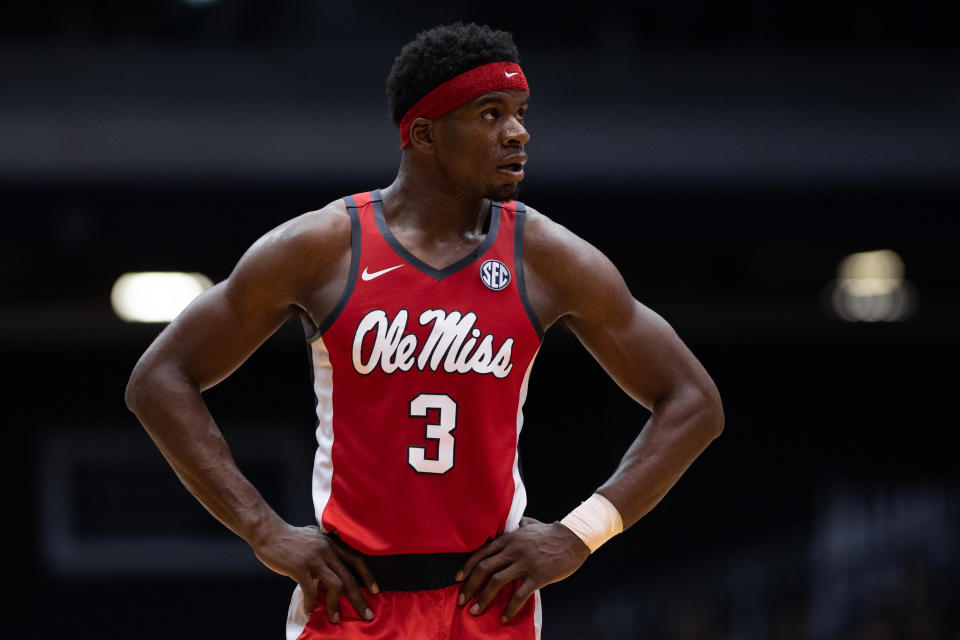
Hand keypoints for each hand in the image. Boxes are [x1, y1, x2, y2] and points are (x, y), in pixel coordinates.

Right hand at [251, 522, 377, 623]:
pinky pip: (310, 590)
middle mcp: (327, 550)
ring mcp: (314, 559)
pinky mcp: (300, 567)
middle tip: (367, 615)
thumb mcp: (314, 537)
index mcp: (332, 544)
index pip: (357, 559)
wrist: (269, 532)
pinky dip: (311, 603)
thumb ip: (325, 549)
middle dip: (359, 599)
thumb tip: (330, 563)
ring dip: (336, 605)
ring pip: (335, 585)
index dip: (368, 576)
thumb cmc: (290, 537)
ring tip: (336, 619)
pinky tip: (310, 610)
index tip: (376, 591)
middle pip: (349, 577)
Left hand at [455, 517, 589, 622]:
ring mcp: (525, 563)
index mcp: (509, 539)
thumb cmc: (551, 532)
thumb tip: (513, 522)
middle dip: (470, 586)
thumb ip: (518, 525)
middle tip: (462, 600)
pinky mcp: (537, 576)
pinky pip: (519, 595)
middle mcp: (513, 550)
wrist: (573, 538)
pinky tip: (504, 618)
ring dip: (483, 598)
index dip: (466, 567)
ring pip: (497, 582)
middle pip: (484, 568)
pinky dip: (509, 608)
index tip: (457, 579)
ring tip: (476, 611)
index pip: (481, 553)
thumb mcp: (530, 524)